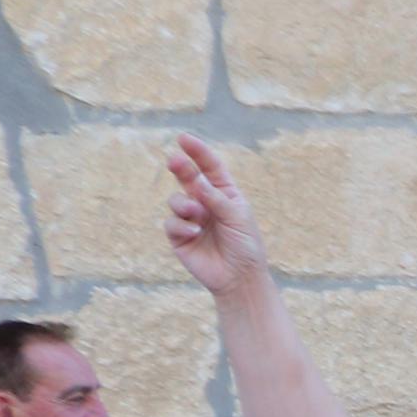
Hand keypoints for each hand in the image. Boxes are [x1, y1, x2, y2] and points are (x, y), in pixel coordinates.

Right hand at [158, 136, 270, 297]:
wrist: (239, 278)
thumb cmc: (245, 246)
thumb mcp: (237, 218)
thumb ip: (216, 199)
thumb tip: (196, 181)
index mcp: (224, 194)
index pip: (210, 168)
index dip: (198, 152)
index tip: (184, 138)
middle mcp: (205, 203)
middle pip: (188, 178)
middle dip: (181, 168)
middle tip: (175, 160)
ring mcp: (190, 218)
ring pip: (176, 200)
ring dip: (184, 205)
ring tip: (197, 215)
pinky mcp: (179, 236)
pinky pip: (171, 223)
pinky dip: (181, 225)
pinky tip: (194, 232)